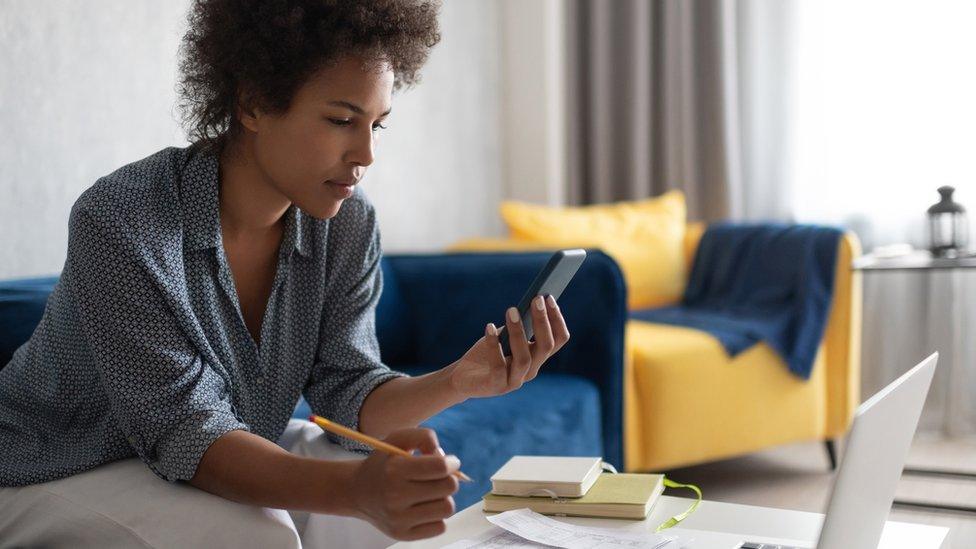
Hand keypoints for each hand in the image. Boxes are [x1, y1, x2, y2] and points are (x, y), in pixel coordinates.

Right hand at [351, 428, 460, 540]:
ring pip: (447, 509)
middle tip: (439, 477)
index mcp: (395, 470)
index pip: (440, 467)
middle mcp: (395, 496)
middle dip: (449, 479)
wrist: (357, 491)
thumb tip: (445, 459)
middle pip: (448, 488)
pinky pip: (440, 527)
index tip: (450, 462)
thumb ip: (424, 437)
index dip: (451, 463)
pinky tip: (425, 507)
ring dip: (444, 498)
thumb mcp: (398, 439)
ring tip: (431, 493)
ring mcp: (399, 519)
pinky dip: (437, 516)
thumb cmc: (384, 463)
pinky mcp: (403, 535)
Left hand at [448, 295, 569, 398]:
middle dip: (542, 321)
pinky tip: (489, 327)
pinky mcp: (496, 386)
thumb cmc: (486, 353)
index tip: (548, 298)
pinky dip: (494, 345)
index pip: (558, 340)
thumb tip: (527, 304)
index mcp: (537, 357)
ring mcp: (514, 381)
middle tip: (536, 299)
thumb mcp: (504, 337)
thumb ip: (517, 326)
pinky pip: (498, 366)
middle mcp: (531, 371)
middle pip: (546, 346)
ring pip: (524, 358)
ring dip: (518, 332)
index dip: (557, 319)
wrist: (462, 378)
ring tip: (511, 310)